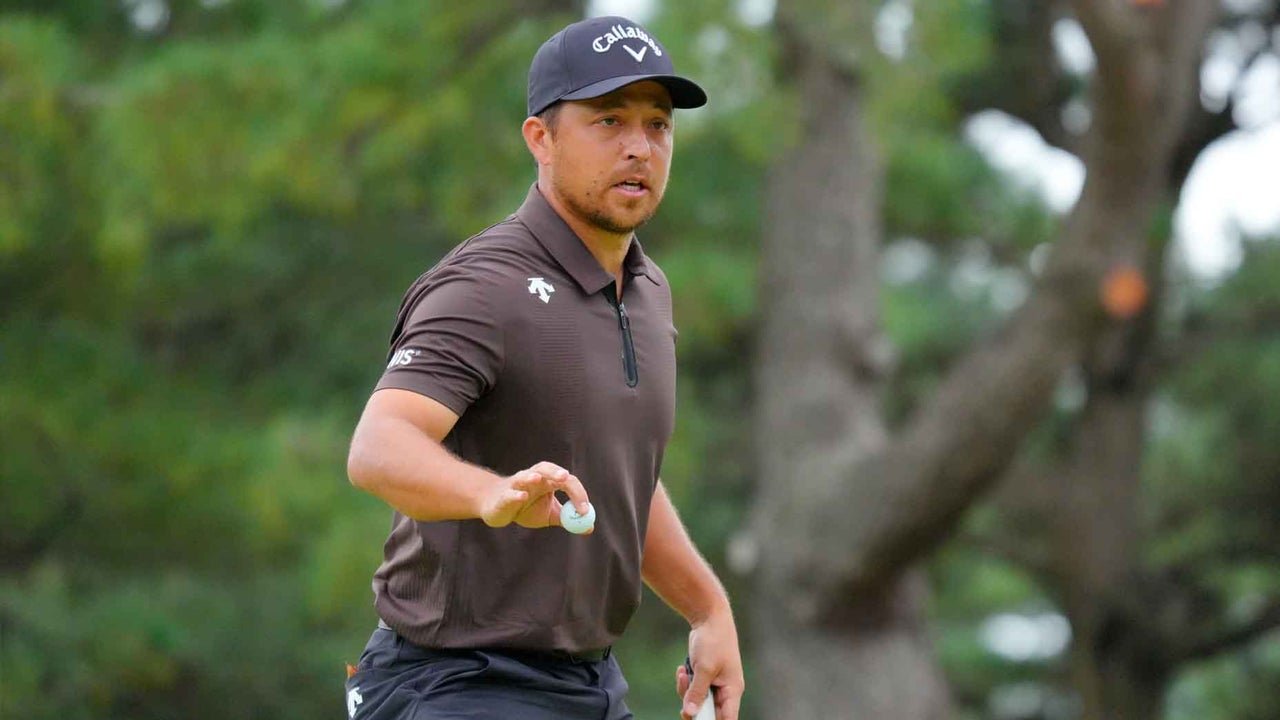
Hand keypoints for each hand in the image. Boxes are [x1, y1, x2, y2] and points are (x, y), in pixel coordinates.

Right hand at [476, 461, 590, 530]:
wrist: (497, 509)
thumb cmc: (525, 508)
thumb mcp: (549, 514)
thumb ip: (567, 518)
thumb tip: (589, 527)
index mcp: (547, 481)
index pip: (565, 480)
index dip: (577, 493)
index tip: (584, 510)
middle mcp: (532, 478)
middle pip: (545, 468)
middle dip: (555, 472)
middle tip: (564, 478)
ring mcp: (516, 485)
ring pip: (524, 476)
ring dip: (530, 476)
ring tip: (538, 479)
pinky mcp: (503, 496)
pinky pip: (509, 494)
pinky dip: (515, 495)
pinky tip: (522, 497)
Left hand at [675, 606, 743, 719]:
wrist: (709, 618)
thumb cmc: (713, 641)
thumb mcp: (704, 668)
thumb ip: (697, 692)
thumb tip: (690, 713)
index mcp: (732, 691)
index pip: (728, 719)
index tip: (698, 719)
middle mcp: (725, 690)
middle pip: (709, 713)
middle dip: (694, 706)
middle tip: (683, 702)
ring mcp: (715, 684)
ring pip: (698, 701)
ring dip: (686, 692)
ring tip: (684, 674)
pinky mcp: (704, 677)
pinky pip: (693, 690)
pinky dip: (685, 683)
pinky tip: (682, 670)